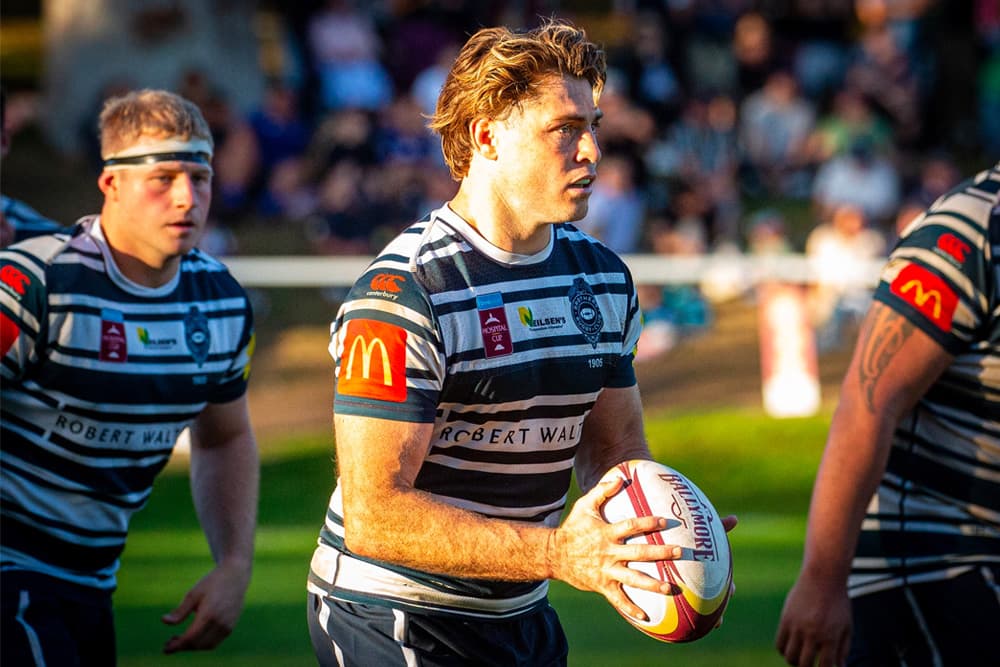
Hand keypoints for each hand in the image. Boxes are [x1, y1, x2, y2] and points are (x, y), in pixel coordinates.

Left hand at [161, 561, 250, 653]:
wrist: (235, 576)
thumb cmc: (212, 583)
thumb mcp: (194, 594)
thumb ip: (180, 611)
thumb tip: (164, 621)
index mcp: (209, 614)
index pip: (190, 637)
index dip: (177, 645)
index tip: (166, 648)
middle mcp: (220, 623)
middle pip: (198, 644)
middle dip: (183, 647)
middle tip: (169, 642)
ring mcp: (227, 626)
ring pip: (207, 645)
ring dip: (193, 646)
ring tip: (180, 640)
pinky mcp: (231, 626)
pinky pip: (215, 642)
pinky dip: (203, 643)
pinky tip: (194, 636)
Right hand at [550, 476, 682, 621]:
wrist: (554, 555)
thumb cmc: (573, 529)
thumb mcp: (584, 506)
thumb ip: (602, 491)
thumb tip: (620, 477)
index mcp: (607, 533)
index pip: (631, 526)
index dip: (648, 523)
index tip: (666, 522)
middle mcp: (609, 553)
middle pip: (639, 554)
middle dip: (660, 553)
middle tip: (680, 552)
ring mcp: (606, 571)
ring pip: (633, 579)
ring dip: (653, 584)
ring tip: (671, 588)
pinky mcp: (602, 586)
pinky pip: (618, 599)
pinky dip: (631, 608)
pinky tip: (646, 616)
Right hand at [775, 571, 850, 666]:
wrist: (822, 577)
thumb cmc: (837, 602)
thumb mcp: (847, 626)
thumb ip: (844, 649)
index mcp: (830, 636)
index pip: (825, 666)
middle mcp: (813, 633)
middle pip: (804, 664)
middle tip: (809, 665)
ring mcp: (797, 626)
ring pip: (789, 656)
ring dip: (794, 661)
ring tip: (799, 658)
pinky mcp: (786, 619)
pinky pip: (779, 643)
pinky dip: (783, 650)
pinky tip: (790, 648)